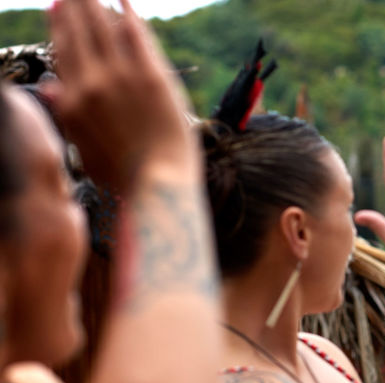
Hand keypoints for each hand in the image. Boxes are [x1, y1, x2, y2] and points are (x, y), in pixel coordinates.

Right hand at [47, 0, 197, 191]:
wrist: (158, 185)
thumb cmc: (125, 175)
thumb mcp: (85, 150)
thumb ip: (67, 115)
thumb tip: (50, 88)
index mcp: (72, 102)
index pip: (62, 52)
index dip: (59, 26)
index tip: (56, 7)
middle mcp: (91, 83)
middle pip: (78, 32)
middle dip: (74, 5)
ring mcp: (121, 77)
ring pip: (103, 27)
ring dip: (94, 1)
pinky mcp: (152, 77)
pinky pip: (136, 35)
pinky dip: (127, 13)